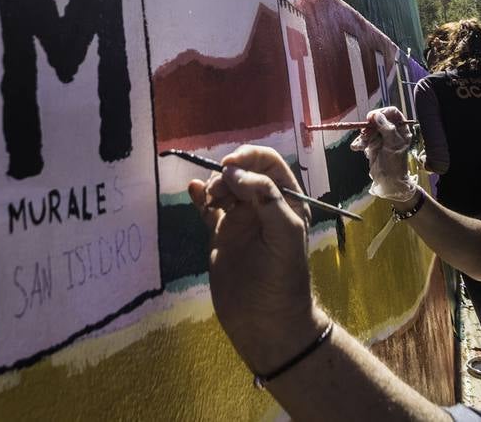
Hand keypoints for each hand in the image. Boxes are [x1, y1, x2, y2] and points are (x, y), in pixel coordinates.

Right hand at [187, 146, 326, 373]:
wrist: (266, 323)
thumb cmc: (283, 279)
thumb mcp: (285, 234)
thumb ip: (265, 197)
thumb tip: (234, 171)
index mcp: (286, 201)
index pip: (268, 163)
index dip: (249, 157)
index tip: (229, 165)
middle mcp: (263, 206)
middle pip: (242, 171)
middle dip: (228, 173)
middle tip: (220, 192)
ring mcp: (241, 220)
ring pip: (224, 187)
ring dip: (214, 185)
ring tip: (210, 201)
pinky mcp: (221, 235)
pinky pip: (208, 207)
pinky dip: (200, 196)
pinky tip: (194, 191)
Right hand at [350, 108, 416, 201]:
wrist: (388, 182)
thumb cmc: (395, 164)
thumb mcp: (393, 145)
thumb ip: (386, 129)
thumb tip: (376, 115)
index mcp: (401, 129)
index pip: (392, 113)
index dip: (382, 113)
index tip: (372, 117)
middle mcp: (391, 131)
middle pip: (378, 120)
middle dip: (369, 126)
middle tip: (364, 132)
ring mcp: (381, 138)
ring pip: (369, 129)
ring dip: (363, 136)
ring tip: (360, 145)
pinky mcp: (373, 145)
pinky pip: (364, 139)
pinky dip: (359, 143)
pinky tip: (357, 148)